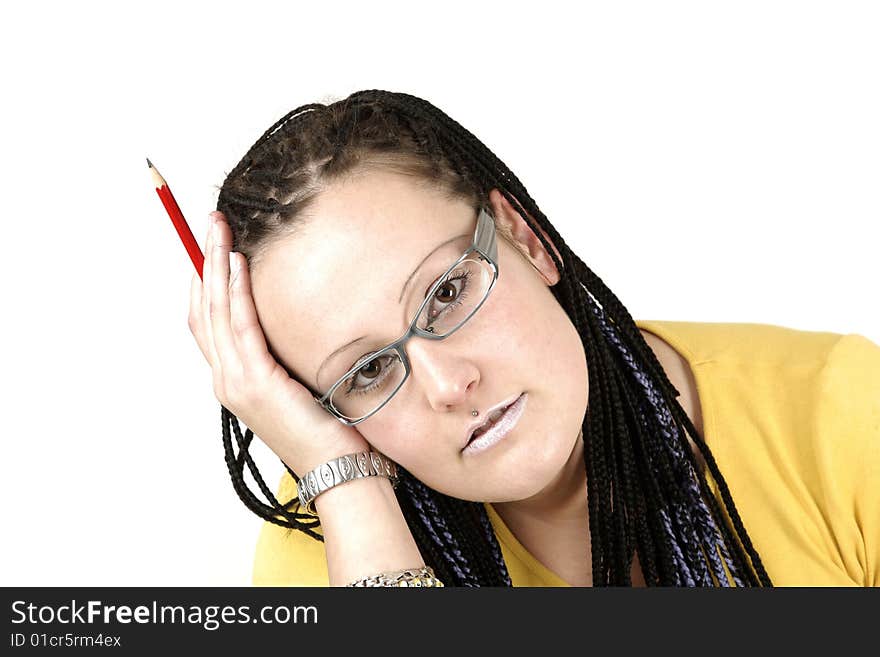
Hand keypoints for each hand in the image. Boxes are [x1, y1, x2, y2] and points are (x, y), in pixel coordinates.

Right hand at [188, 211, 370, 473]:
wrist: (339, 471)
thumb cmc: (327, 431)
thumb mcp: (299, 382)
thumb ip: (284, 354)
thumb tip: (293, 317)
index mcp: (235, 379)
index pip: (208, 320)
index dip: (205, 280)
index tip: (214, 245)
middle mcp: (227, 379)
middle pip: (203, 309)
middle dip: (203, 262)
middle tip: (211, 222)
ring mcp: (236, 382)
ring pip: (215, 312)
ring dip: (214, 267)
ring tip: (218, 231)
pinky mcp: (256, 383)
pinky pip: (240, 328)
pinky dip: (235, 294)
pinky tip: (237, 266)